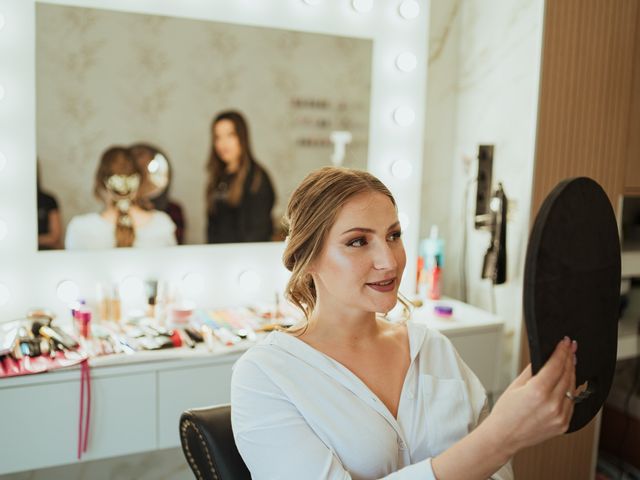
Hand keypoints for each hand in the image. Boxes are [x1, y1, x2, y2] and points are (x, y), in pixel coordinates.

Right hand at [484, 336, 577, 455]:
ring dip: (572, 373)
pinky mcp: (563, 424)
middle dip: (570, 359)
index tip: (565, 343)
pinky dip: (570, 391)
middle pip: (567, 375)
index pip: (556, 365)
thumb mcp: (516, 385)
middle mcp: (552, 404)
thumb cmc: (506, 412)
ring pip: (572, 388)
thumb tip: (545, 358)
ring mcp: (560, 416)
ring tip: (570, 362)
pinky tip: (567, 383)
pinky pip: (572, 403)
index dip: (562, 351)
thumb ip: (533, 371)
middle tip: (571, 348)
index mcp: (537, 391)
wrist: (504, 436)